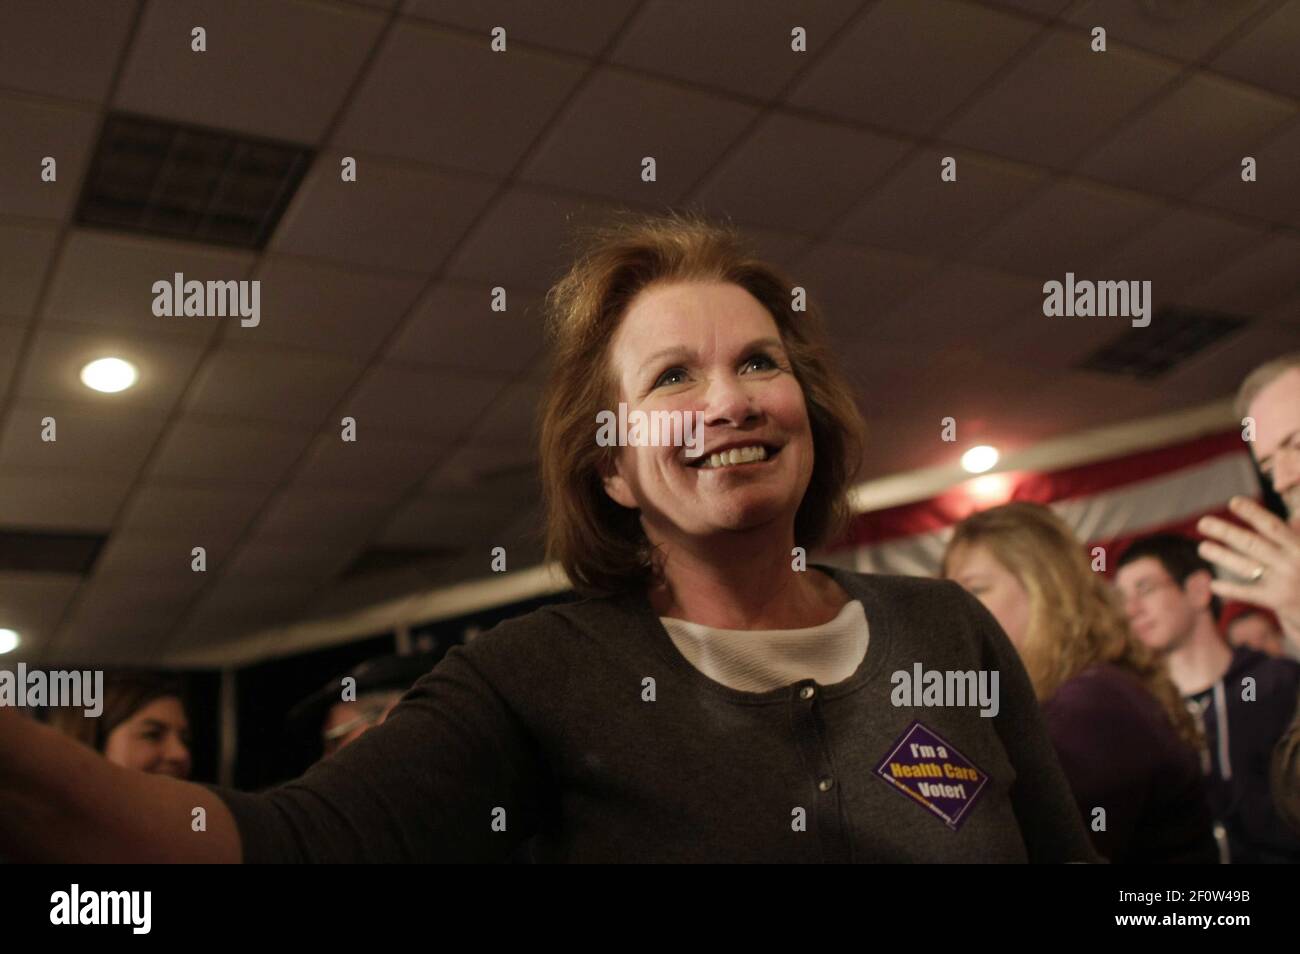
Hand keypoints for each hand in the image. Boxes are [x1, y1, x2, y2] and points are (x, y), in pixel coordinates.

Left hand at [1197, 496, 1299, 653]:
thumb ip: (1298, 535)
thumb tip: (1293, 516)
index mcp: (1299, 546)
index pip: (1273, 526)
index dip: (1254, 513)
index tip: (1234, 502)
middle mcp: (1292, 562)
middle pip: (1252, 543)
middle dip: (1226, 532)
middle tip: (1203, 523)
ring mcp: (1285, 582)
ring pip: (1247, 566)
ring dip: (1222, 556)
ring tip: (1203, 548)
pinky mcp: (1279, 601)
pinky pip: (1249, 593)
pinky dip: (1231, 589)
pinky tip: (1213, 585)